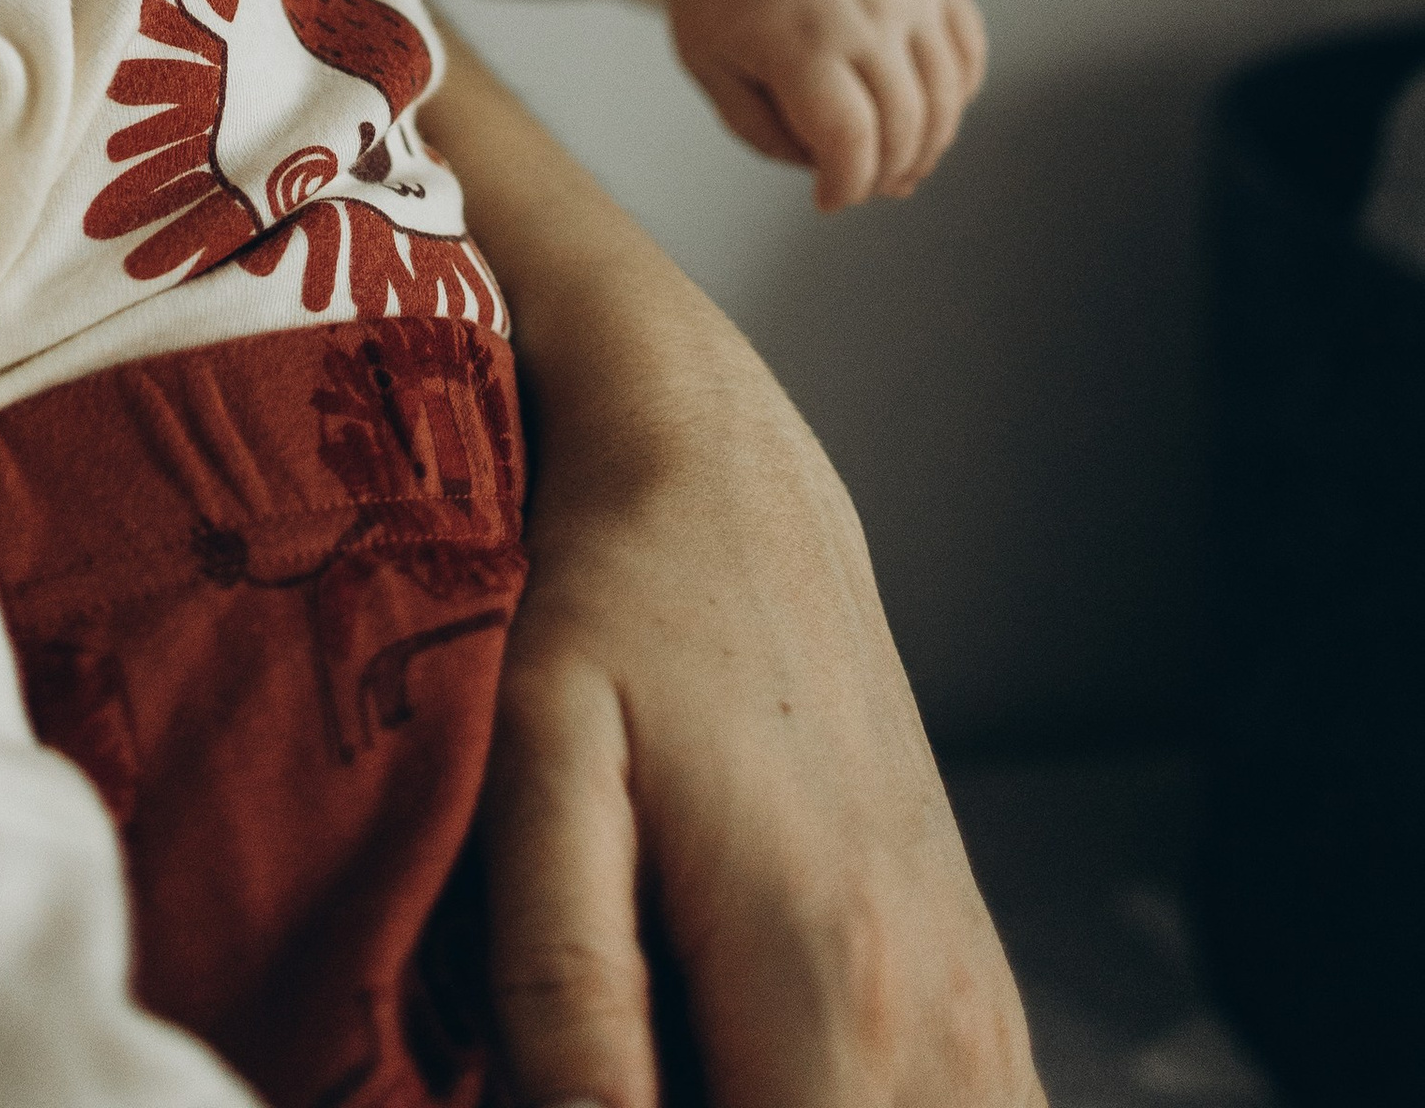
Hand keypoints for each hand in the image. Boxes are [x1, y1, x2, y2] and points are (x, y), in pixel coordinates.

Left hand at [423, 39, 1039, 1107]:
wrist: (725, 478)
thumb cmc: (618, 606)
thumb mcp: (543, 765)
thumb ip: (565, 979)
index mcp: (831, 976)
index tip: (601, 1092)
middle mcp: (939, 1011)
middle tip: (627, 1048)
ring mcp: (980, 1003)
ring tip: (682, 1040)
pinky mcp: (981, 985)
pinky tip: (757, 1060)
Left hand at [665, 0, 986, 209]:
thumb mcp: (707, 66)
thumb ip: (764, 133)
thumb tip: (834, 171)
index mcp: (798, 36)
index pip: (851, 142)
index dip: (847, 188)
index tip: (828, 199)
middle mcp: (864, 6)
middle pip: (906, 125)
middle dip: (886, 174)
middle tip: (861, 183)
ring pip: (948, 94)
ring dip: (929, 143)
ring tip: (894, 157)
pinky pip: (968, 47)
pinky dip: (957, 92)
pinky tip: (923, 107)